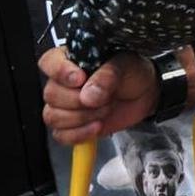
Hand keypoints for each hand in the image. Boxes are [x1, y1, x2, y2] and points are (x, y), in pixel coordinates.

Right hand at [39, 47, 157, 144]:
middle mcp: (64, 82)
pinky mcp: (73, 125)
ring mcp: (67, 105)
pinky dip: (79, 134)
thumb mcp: (125, 66)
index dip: (60, 72)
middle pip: (51, 94)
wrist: (145, 95)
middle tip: (104, 98)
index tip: (80, 80)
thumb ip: (107, 76)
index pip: (49, 62)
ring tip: (104, 110)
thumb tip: (88, 95)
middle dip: (79, 101)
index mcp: (72, 59)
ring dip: (81, 117)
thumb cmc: (133, 73)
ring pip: (53, 116)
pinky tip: (96, 126)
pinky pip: (61, 135)